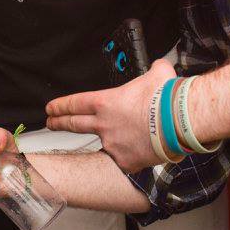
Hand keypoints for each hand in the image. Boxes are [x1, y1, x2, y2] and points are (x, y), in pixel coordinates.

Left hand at [45, 59, 175, 171]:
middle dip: (59, 123)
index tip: (50, 109)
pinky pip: (124, 160)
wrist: (179, 121)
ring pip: (102, 144)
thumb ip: (153, 70)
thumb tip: (159, 67)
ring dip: (105, 142)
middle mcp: (104, 125)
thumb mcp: (158, 73)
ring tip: (110, 141)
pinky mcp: (126, 162)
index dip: (60, 106)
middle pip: (74, 124)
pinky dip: (130, 157)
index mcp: (106, 103)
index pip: (75, 103)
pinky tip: (140, 152)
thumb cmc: (167, 97)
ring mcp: (113, 145)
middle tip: (50, 123)